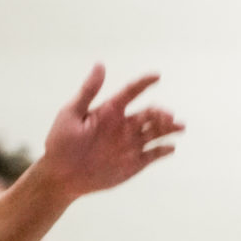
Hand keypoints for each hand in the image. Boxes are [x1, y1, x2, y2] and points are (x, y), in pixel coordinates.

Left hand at [41, 65, 183, 195]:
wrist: (60, 176)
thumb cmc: (61, 143)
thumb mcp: (71, 113)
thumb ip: (88, 90)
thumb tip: (100, 64)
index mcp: (110, 110)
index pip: (131, 92)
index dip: (144, 83)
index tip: (157, 76)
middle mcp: (124, 125)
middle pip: (150, 113)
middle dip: (161, 113)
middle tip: (168, 116)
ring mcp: (130, 144)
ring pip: (156, 132)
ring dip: (169, 128)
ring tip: (179, 127)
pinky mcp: (134, 163)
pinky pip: (153, 154)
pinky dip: (164, 150)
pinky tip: (171, 148)